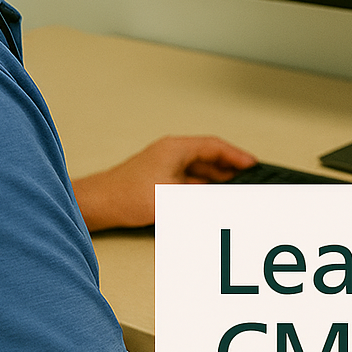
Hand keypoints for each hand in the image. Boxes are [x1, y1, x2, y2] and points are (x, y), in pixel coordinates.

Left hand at [73, 135, 255, 230]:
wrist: (98, 205)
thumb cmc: (126, 196)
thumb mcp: (173, 199)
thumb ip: (202, 199)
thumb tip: (223, 200)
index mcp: (175, 148)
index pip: (214, 146)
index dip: (236, 155)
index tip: (252, 163)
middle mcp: (170, 153)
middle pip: (207, 157)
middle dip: (229, 168)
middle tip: (248, 179)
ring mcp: (164, 166)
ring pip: (198, 170)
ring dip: (215, 179)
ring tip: (233, 190)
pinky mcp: (158, 180)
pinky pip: (188, 181)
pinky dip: (202, 188)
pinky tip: (209, 199)